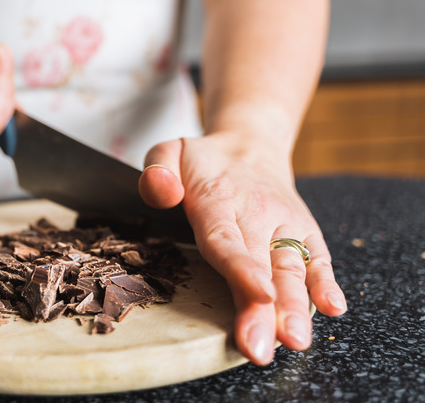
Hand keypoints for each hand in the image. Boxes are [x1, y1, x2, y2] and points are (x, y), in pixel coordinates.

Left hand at [138, 133, 346, 364]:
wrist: (250, 145)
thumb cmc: (202, 160)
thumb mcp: (168, 151)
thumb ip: (157, 170)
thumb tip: (162, 193)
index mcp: (218, 198)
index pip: (227, 238)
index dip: (242, 269)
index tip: (257, 296)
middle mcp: (257, 213)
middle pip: (260, 265)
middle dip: (264, 310)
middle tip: (261, 347)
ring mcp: (285, 224)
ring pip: (291, 269)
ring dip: (295, 307)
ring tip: (295, 340)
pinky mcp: (304, 233)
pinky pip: (318, 258)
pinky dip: (326, 283)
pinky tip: (333, 309)